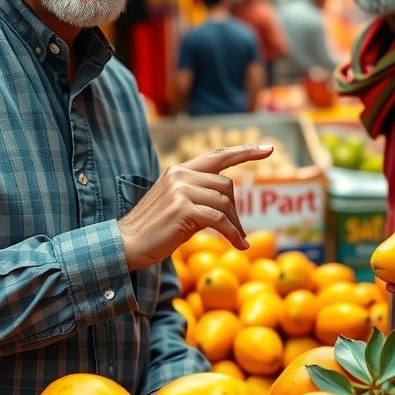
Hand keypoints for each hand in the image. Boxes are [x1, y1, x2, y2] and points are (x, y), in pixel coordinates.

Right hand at [118, 144, 273, 269]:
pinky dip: (232, 234)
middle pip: (226, 185)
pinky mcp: (183, 209)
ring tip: (237, 241)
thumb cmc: (154, 230)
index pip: (218, 156)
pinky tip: (238, 245)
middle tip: (239, 231)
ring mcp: (181, 191)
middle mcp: (180, 175)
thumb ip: (200, 197)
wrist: (126, 244)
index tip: (268, 149)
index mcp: (179, 171)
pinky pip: (219, 220)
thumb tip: (228, 205)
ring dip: (236, 225)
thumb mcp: (178, 206)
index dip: (245, 152)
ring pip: (224, 203)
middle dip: (236, 210)